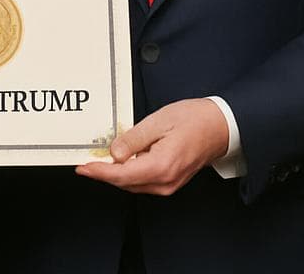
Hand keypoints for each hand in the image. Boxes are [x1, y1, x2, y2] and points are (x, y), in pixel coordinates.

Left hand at [74, 98, 227, 194]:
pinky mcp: (171, 181)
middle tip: (85, 162)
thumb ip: (134, 139)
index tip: (83, 167)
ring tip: (99, 161)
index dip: (99, 172)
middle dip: (103, 173)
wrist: (221, 126)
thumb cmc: (195, 120)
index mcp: (162, 166)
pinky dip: (129, 173)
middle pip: (124, 183)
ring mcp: (169, 184)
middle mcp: (165, 181)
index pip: (121, 175)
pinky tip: (121, 162)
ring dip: (115, 174)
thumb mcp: (159, 121)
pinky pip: (143, 181)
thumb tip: (114, 153)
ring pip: (133, 184)